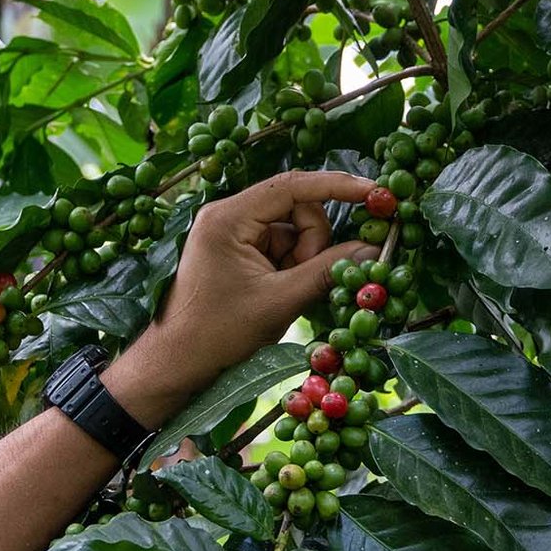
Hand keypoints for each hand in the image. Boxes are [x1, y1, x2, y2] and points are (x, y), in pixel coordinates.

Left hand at [106, 170, 378, 424]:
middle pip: (297, 211)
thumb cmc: (217, 334)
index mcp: (229, 217)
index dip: (338, 187)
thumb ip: (328, 271)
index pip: (293, 186)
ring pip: (294, 233)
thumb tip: (375, 250)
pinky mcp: (238, 252)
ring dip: (302, 262)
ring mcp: (232, 233)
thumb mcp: (280, 302)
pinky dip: (290, 271)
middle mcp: (228, 216)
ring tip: (283, 295)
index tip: (375, 194)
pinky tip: (278, 296)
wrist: (174, 364)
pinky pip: (281, 250)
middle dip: (312, 245)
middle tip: (301, 282)